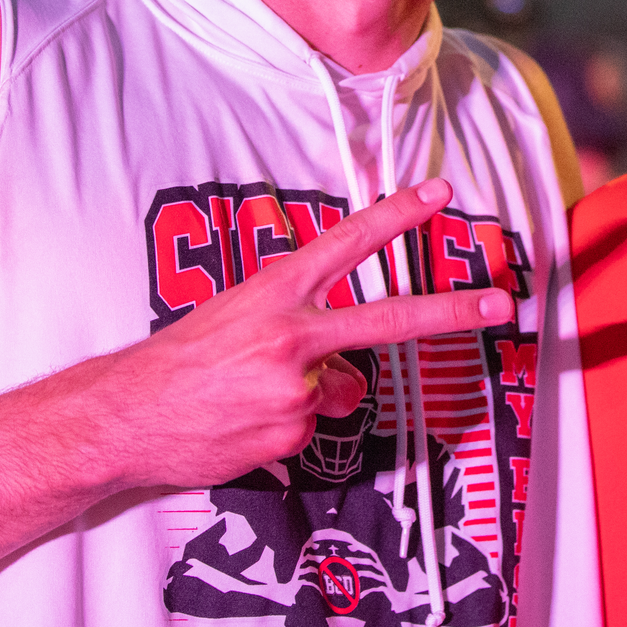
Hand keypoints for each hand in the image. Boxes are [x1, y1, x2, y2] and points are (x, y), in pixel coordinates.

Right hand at [100, 177, 510, 490]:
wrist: (127, 415)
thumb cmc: (181, 360)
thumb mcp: (236, 315)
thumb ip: (297, 322)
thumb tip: (345, 363)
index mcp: (275, 291)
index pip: (348, 242)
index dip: (397, 215)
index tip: (440, 194)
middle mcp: (292, 334)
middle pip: (389, 319)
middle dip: (450, 311)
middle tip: (498, 303)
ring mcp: (295, 386)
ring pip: (340, 390)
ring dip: (309, 396)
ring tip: (249, 395)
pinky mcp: (292, 431)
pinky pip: (312, 428)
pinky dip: (286, 428)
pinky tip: (244, 422)